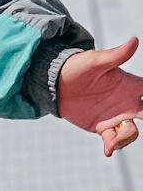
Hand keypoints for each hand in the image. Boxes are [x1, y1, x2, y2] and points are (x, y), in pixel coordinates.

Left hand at [57, 38, 142, 155]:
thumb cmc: (77, 67)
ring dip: (126, 137)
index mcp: (130, 85)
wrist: (56, 84)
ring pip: (131, 132)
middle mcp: (127, 103)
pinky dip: (112, 146)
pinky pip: (112, 140)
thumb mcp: (96, 61)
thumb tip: (135, 40)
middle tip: (138, 119)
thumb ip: (116, 55)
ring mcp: (116, 116)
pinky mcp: (102, 127)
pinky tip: (107, 150)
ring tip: (112, 141)